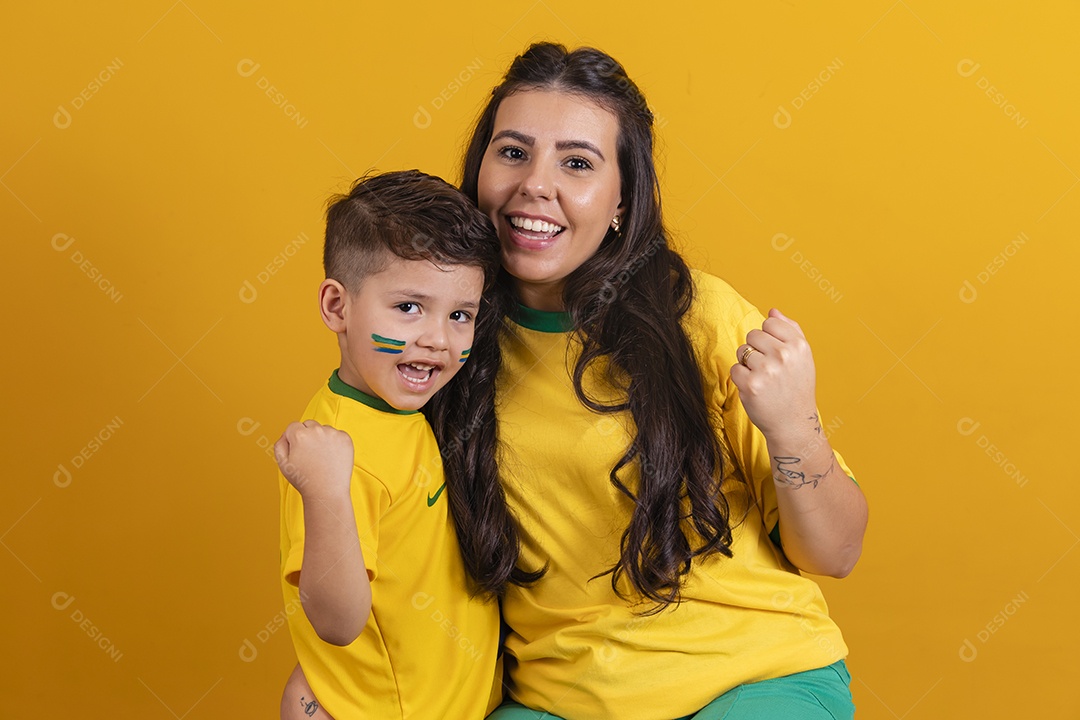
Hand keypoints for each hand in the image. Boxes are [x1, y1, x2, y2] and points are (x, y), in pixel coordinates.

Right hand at [274, 420, 354, 498]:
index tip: (298, 451)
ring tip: (321, 458)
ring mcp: (333, 434)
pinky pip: (337, 435)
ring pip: (323, 429)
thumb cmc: (304, 480)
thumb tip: (286, 434)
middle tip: (310, 455)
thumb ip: (280, 444)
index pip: (293, 426)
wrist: (326, 492)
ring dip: (322, 438)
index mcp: (299, 435)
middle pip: (309, 425)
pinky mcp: (345, 439)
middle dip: (307, 435)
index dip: (293, 439)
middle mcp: (317, 431)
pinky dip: (335, 443)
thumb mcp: (283, 463)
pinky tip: (332, 457)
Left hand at [730, 308, 817, 440]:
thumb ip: (790, 330)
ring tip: (763, 378)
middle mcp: (784, 355)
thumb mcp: (803, 357)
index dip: (768, 338)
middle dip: (756, 349)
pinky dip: (740, 378)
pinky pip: (734, 369)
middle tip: (769, 369)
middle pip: (752, 334)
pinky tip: (755, 388)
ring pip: (741, 351)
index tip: (776, 354)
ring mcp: (767, 370)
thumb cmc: (796, 388)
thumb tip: (772, 310)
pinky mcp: (750, 385)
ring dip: (747, 364)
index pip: (769, 322)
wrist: (793, 423)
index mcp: (799, 345)